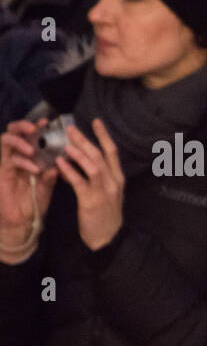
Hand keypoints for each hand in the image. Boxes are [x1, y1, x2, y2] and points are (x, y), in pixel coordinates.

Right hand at [0, 120, 55, 263]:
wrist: (24, 222)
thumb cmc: (35, 201)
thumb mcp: (48, 185)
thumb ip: (53, 172)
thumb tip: (62, 160)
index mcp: (28, 156)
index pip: (29, 135)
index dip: (37, 126)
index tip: (49, 122)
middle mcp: (15, 157)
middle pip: (12, 132)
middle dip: (22, 126)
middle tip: (35, 128)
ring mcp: (7, 164)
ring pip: (5, 142)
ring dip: (19, 142)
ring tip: (32, 149)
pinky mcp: (2, 174)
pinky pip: (9, 161)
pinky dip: (23, 162)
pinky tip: (35, 169)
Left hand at [58, 119, 124, 251]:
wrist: (108, 238)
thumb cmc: (105, 214)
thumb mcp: (106, 192)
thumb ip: (94, 177)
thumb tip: (75, 161)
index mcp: (118, 178)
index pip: (112, 152)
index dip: (104, 135)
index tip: (95, 121)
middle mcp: (113, 182)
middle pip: (100, 156)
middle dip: (85, 140)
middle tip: (70, 129)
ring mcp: (104, 192)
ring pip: (93, 166)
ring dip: (79, 154)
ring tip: (66, 144)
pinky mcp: (92, 201)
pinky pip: (80, 182)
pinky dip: (70, 172)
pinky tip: (60, 164)